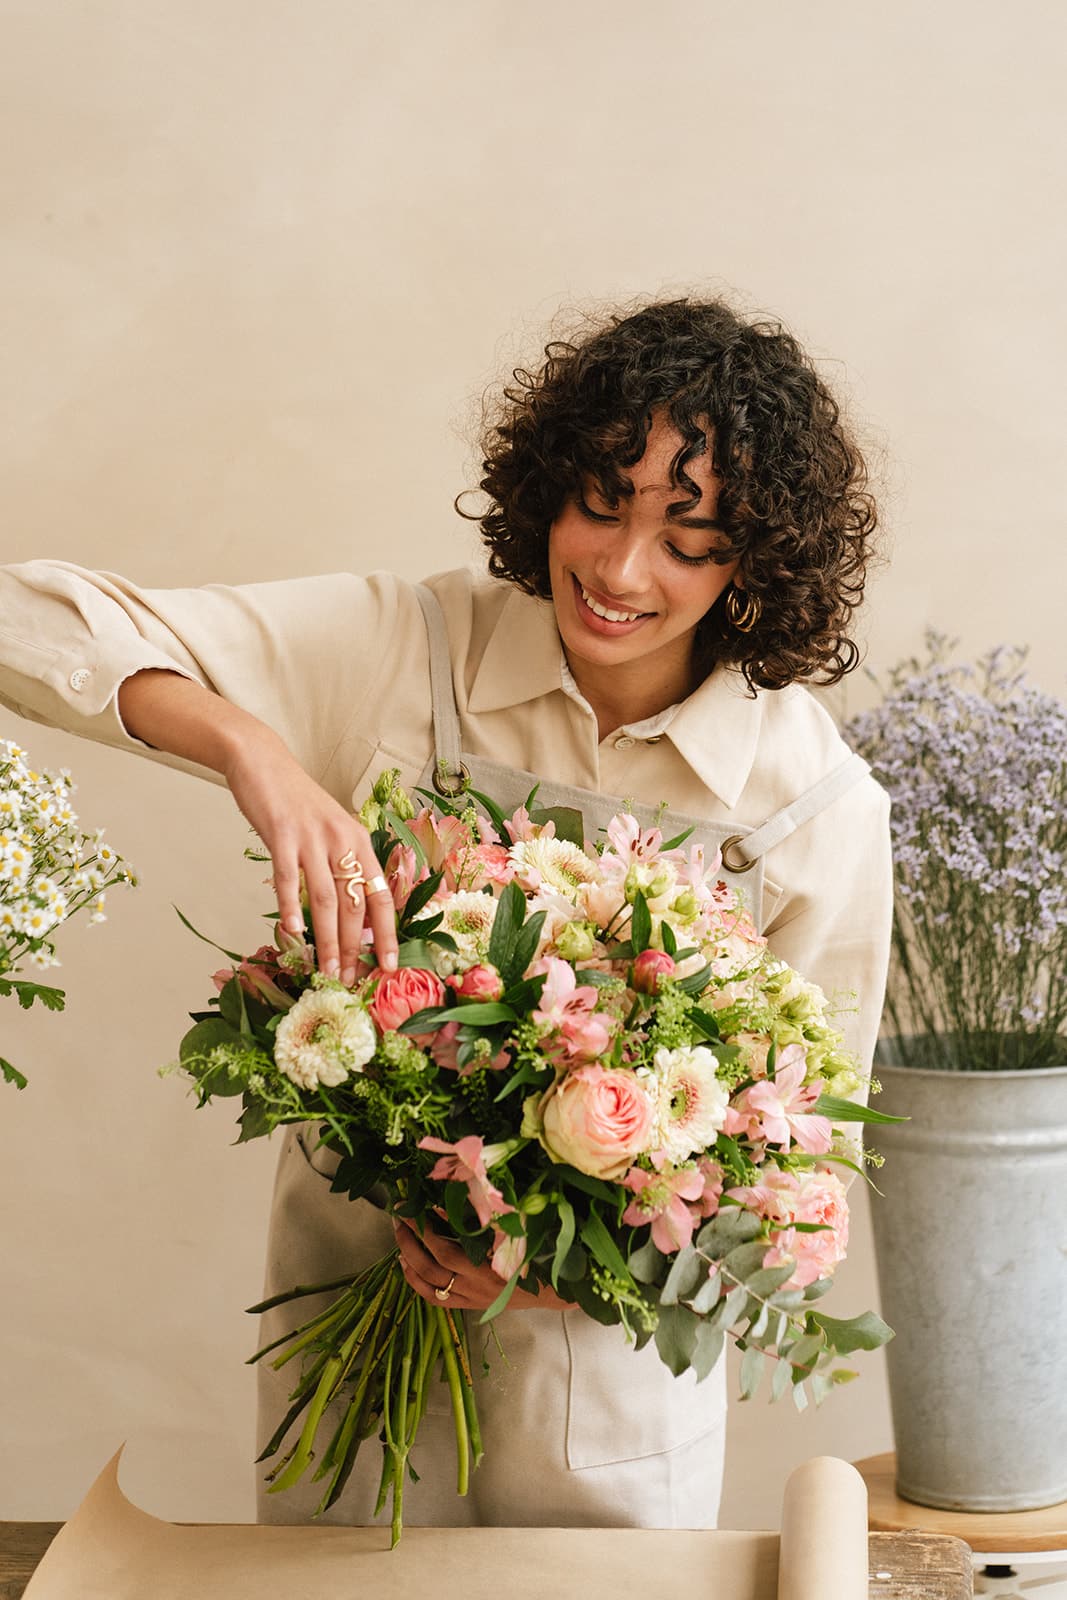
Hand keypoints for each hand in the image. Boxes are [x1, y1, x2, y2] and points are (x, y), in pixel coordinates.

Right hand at [222, 729, 398, 980]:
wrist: (264, 762)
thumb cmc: (298, 803)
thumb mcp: (332, 830)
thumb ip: (341, 865)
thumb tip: (350, 914)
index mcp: (359, 841)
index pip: (381, 895)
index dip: (386, 933)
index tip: (387, 966)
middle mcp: (343, 839)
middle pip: (354, 903)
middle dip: (353, 947)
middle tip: (349, 980)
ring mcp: (312, 837)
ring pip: (325, 897)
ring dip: (327, 939)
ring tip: (326, 971)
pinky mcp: (282, 834)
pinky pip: (288, 876)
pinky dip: (290, 906)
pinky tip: (292, 932)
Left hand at [394, 1216, 570, 1311]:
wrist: (550, 1290)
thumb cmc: (536, 1255)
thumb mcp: (517, 1234)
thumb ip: (491, 1220)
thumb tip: (462, 1194)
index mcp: (489, 1268)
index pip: (449, 1251)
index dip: (430, 1231)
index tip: (419, 1208)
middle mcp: (476, 1287)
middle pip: (432, 1266)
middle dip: (412, 1240)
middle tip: (401, 1216)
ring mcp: (470, 1298)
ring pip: (429, 1284)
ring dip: (409, 1259)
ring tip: (400, 1236)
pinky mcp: (468, 1306)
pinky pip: (435, 1298)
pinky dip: (416, 1282)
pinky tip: (406, 1266)